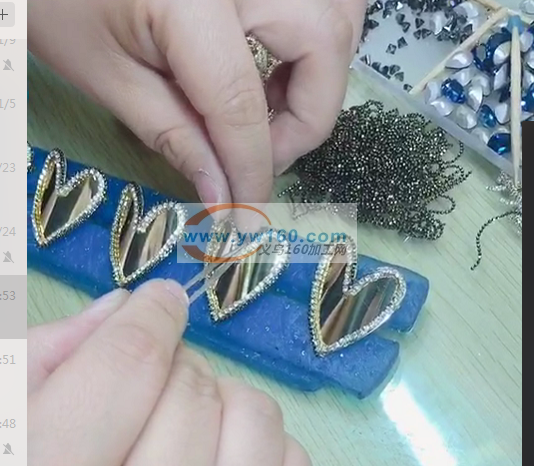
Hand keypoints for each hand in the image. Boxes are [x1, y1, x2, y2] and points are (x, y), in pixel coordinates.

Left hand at [28, 0, 364, 204]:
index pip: (241, 101)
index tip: (247, 211)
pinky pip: (321, 7)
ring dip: (317, 81)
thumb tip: (224, 194)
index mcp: (190, 0)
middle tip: (266, 155)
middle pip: (324, 45)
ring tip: (272, 116)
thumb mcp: (111, 77)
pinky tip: (275, 76)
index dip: (252, 166)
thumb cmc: (65, 3)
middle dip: (307, 119)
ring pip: (336, 21)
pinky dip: (312, 49)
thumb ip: (175, 136)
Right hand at [28, 280, 310, 465]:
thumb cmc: (30, 463)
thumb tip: (119, 310)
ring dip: (223, 399)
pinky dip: (262, 441)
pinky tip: (221, 454)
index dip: (151, 316)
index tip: (161, 301)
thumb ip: (43, 362)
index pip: (128, 364)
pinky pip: (287, 459)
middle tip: (152, 380)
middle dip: (176, 365)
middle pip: (192, 389)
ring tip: (189, 418)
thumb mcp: (6, 421)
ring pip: (253, 416)